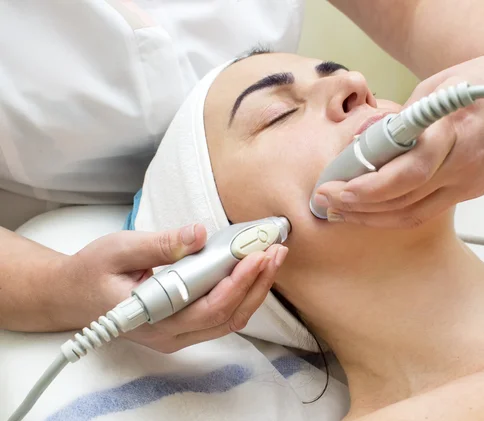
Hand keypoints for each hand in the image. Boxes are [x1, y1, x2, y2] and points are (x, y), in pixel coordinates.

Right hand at [51, 224, 287, 352]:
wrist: (72, 295)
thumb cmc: (92, 272)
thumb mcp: (119, 249)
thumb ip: (160, 245)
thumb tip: (199, 234)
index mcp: (153, 318)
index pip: (208, 308)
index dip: (238, 283)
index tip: (257, 255)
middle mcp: (170, 334)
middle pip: (228, 316)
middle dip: (257, 283)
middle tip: (276, 251)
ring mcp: (178, 334)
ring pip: (229, 319)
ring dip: (254, 289)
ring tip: (272, 257)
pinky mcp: (184, 326)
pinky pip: (221, 315)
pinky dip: (242, 292)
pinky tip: (252, 269)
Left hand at [316, 50, 483, 228]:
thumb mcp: (438, 86)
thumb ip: (403, 120)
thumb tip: (366, 142)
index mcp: (454, 134)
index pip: (402, 175)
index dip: (363, 189)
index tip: (331, 188)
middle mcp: (463, 167)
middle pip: (403, 202)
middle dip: (358, 207)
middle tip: (325, 204)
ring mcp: (472, 184)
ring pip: (414, 215)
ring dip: (373, 218)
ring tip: (342, 213)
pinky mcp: (475, 190)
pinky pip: (429, 210)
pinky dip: (397, 212)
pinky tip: (375, 208)